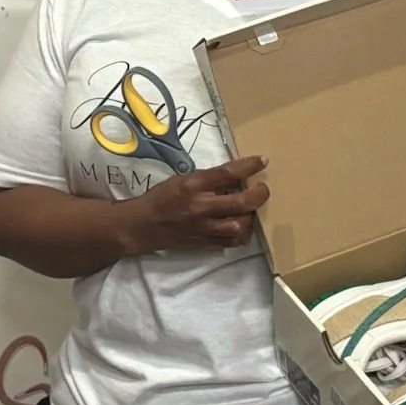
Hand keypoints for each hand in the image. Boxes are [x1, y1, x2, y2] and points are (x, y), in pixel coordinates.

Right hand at [124, 157, 269, 253]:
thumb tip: (234, 177)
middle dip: (259, 194)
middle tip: (263, 189)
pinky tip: (241, 225)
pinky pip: (232, 241)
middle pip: (241, 202)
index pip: (227, 173)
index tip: (263, 161)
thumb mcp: (182, 180)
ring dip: (251, 216)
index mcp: (193, 185)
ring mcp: (204, 228)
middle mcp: (200, 206)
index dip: (249, 166)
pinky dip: (241, 234)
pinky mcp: (205, 243)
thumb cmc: (162, 198)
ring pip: (240, 225)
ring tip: (250, 209)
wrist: (142, 225)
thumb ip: (207, 179)